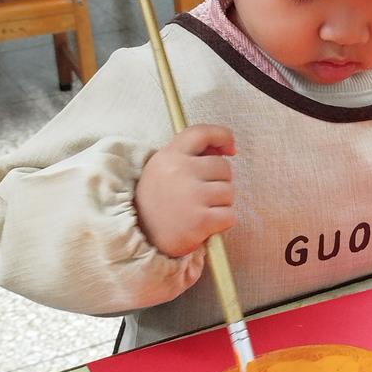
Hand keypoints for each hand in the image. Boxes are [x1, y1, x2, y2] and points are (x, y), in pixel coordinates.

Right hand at [135, 125, 235, 256]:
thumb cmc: (158, 203)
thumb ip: (190, 156)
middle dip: (219, 182)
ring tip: (198, 211)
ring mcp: (191, 195)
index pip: (201, 132)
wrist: (140, 239)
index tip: (230, 149)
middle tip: (199, 197)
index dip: (222, 136)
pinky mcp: (200, 220)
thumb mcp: (164, 170)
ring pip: (229, 192)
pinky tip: (204, 225)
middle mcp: (180, 171)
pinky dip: (222, 223)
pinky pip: (229, 216)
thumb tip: (225, 150)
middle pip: (224, 167)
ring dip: (220, 204)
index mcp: (169, 156)